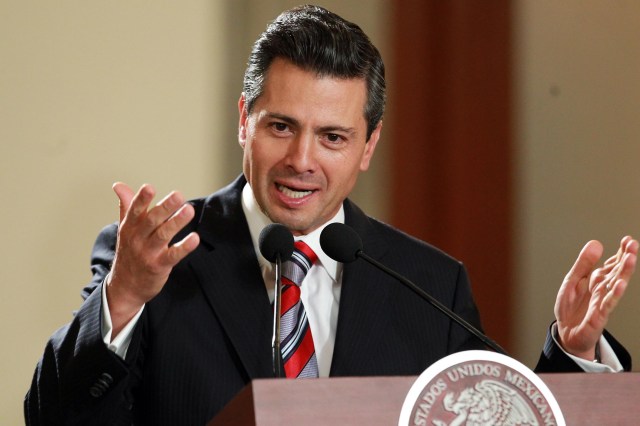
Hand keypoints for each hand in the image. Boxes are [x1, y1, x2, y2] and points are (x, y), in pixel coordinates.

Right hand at [106, 183, 199, 335]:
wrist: (124, 287)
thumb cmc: (129, 253)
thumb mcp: (125, 229)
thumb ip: (126, 206)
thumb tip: (119, 185)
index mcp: (129, 227)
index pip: (135, 210)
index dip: (141, 199)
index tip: (149, 187)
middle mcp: (137, 239)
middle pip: (152, 221)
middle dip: (165, 207)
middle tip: (178, 195)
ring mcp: (148, 253)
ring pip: (163, 235)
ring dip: (176, 222)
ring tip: (189, 210)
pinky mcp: (159, 266)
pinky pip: (173, 256)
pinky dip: (184, 247)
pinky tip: (195, 238)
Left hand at [555, 236, 637, 359]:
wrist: (566, 333)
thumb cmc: (571, 308)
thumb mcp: (573, 280)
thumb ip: (584, 263)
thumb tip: (596, 242)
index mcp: (597, 280)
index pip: (613, 264)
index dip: (620, 252)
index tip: (628, 239)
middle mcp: (603, 289)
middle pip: (617, 272)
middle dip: (625, 258)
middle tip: (633, 244)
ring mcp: (602, 302)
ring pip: (615, 285)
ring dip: (624, 273)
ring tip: (631, 259)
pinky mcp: (598, 315)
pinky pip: (607, 304)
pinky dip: (613, 294)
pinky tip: (619, 284)